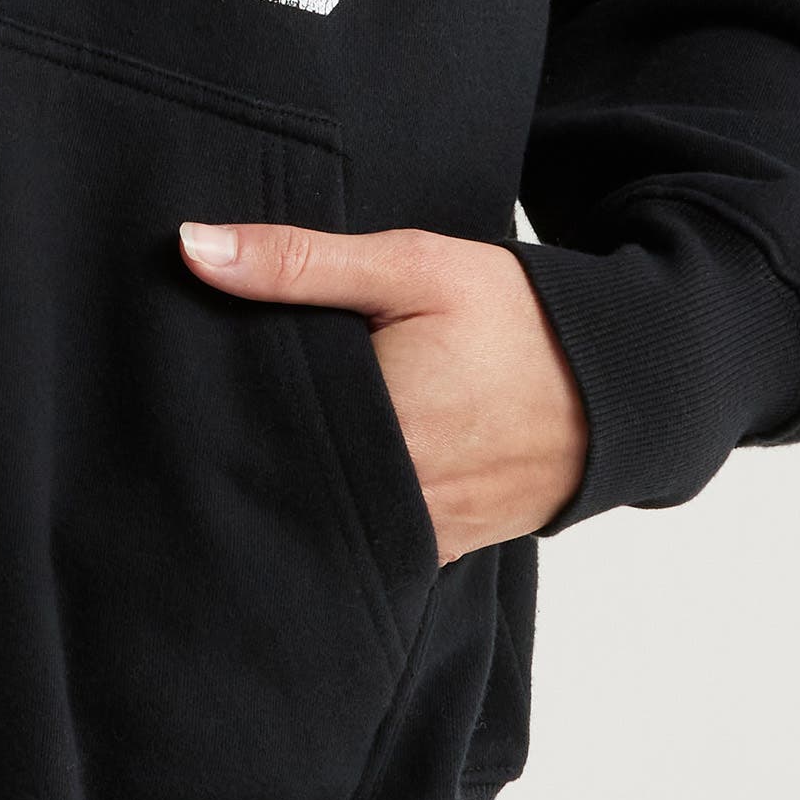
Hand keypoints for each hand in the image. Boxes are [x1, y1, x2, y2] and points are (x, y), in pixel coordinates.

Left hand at [179, 220, 587, 562]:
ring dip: (289, 486)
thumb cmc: (520, 320)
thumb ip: (300, 261)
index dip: (212, 408)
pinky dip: (338, 514)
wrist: (620, 387)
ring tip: (255, 447)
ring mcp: (415, 533)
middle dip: (242, 450)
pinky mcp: (436, 551)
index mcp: (377, 427)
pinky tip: (318, 479)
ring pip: (318, 517)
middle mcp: (393, 496)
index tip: (180, 386)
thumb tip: (193, 247)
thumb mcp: (413, 267)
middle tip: (199, 416)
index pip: (253, 428)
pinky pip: (365, 543)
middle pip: (279, 480)